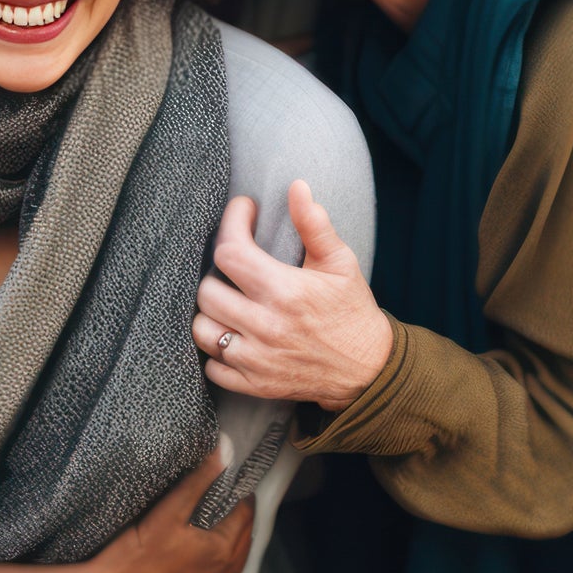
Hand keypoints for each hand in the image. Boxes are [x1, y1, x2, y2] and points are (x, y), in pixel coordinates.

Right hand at [82, 446, 254, 572]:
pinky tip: (191, 570)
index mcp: (223, 554)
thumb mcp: (168, 512)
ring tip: (209, 533)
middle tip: (222, 503)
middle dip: (237, 523)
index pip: (245, 516)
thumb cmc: (134, 555)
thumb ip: (200, 480)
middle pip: (242, 545)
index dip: (239, 497)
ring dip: (226, 553)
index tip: (231, 484)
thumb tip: (228, 449)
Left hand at [194, 181, 392, 410]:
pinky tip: (233, 335)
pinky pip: (212, 368)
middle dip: (216, 271)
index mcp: (285, 291)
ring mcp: (257, 360)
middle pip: (207, 290)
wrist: (370, 370)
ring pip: (202, 330)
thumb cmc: (351, 310)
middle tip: (235, 266)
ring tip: (229, 300)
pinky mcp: (254, 385)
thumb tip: (297, 187)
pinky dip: (216, 352)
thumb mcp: (340, 263)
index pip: (229, 251)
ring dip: (210, 312)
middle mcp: (266, 327)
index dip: (231, 224)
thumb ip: (314, 225)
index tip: (244, 213)